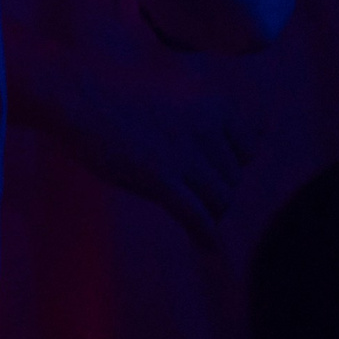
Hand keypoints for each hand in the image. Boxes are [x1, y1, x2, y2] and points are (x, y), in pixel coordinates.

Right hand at [4, 0, 261, 244]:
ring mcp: (183, 153)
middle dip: (214, 188)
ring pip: (220, 199)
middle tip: (189, 190)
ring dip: (209, 211)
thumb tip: (262, 128)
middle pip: (232, 178)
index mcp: (212, 103)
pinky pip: (196, 216)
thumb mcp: (175, 91)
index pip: (249, 147)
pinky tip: (206, 248)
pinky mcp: (160, 178)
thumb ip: (213, 113)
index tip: (210, 166)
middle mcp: (206, 127)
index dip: (230, 161)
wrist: (77, 96)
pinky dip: (204, 235)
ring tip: (194, 215)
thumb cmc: (117, 93)